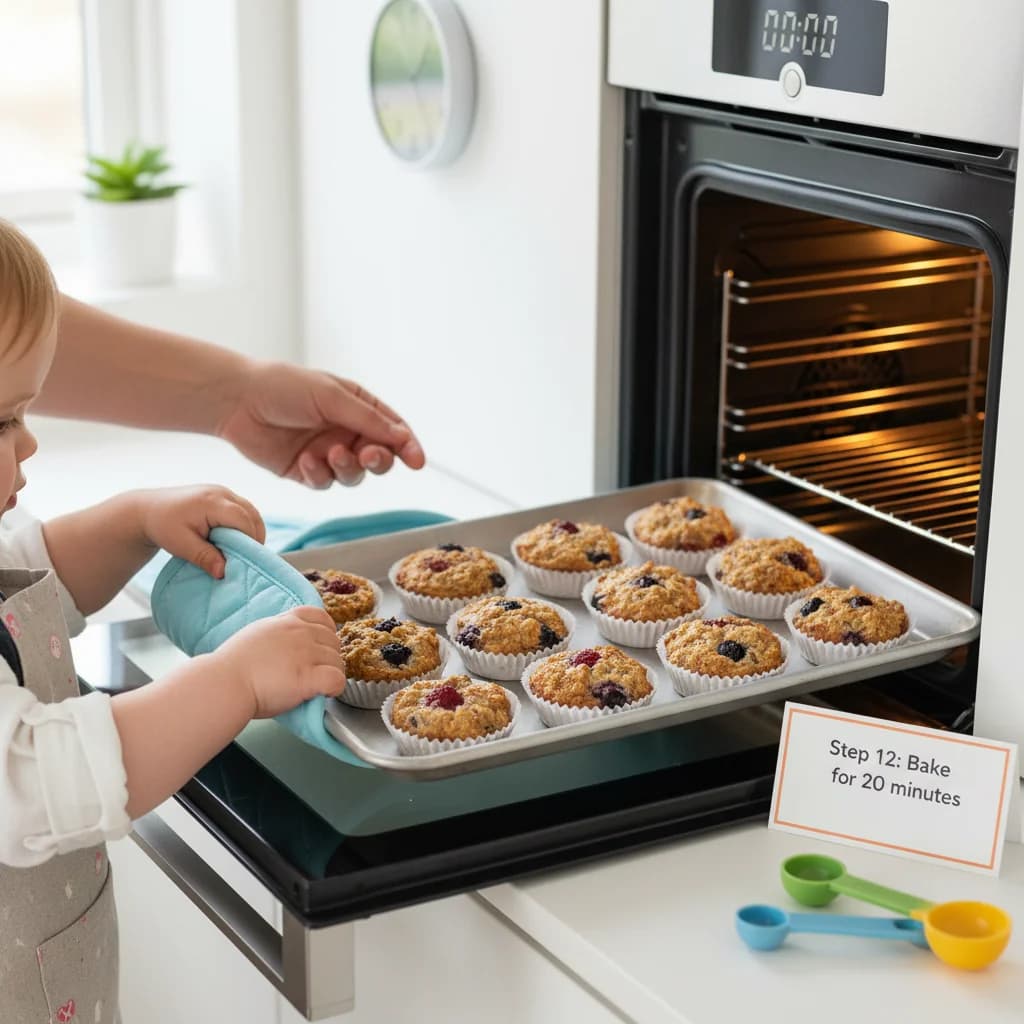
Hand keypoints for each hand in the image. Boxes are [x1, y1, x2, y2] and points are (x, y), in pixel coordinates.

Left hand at [137, 485, 265, 578]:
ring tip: (243, 551)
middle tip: (246, 559)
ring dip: (252, 531)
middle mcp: (221, 492)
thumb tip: (223, 572)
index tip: (245, 561)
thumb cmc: (163, 526)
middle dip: (254, 537)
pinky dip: (246, 525)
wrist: (148, 509)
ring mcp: (223, 491)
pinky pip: (244, 509)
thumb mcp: (181, 545)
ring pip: (251, 511)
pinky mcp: (223, 495)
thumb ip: (204, 557)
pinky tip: (237, 540)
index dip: (250, 541)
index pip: (243, 520)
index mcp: (211, 502)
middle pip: (252, 515)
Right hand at [213, 607, 345, 717]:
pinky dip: (335, 688)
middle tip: (315, 673)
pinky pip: (337, 680)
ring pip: (338, 662)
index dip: (326, 633)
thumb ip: (277, 634)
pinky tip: (323, 694)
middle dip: (328, 658)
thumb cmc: (232, 666)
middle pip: (334, 641)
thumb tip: (285, 643)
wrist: (224, 683)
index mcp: (287, 621)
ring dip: (332, 675)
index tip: (320, 648)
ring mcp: (306, 654)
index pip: (321, 617)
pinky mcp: (309, 677)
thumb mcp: (257, 634)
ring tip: (317, 687)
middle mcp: (300, 633)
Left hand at [215, 361, 425, 487]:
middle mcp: (346, 431)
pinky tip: (303, 460)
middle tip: (367, 456)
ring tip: (329, 454)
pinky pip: (325, 483)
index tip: (417, 462)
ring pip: (353, 475)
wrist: (236, 400)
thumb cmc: (284, 387)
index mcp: (357, 406)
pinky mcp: (306, 471)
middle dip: (377, 460)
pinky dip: (318, 474)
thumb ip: (367, 420)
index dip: (407, 446)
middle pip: (379, 457)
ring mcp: (327, 453)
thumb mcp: (331, 396)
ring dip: (346, 468)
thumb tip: (402, 438)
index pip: (393, 430)